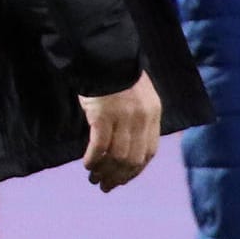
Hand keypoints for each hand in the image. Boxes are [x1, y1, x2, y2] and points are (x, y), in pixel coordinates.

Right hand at [78, 71, 160, 191]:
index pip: (149, 153)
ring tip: (93, 177)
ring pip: (117, 156)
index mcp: (153, 113)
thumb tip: (127, 144)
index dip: (135, 170)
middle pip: (133, 158)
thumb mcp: (136, 95)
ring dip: (104, 170)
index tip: (122, 179)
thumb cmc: (114, 73)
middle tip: (105, 185)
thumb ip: (137, 117)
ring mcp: (122, 117)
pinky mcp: (102, 115)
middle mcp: (141, 119)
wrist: (101, 53)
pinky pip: (99, 146)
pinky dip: (93, 158)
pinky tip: (86, 164)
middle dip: (119, 176)